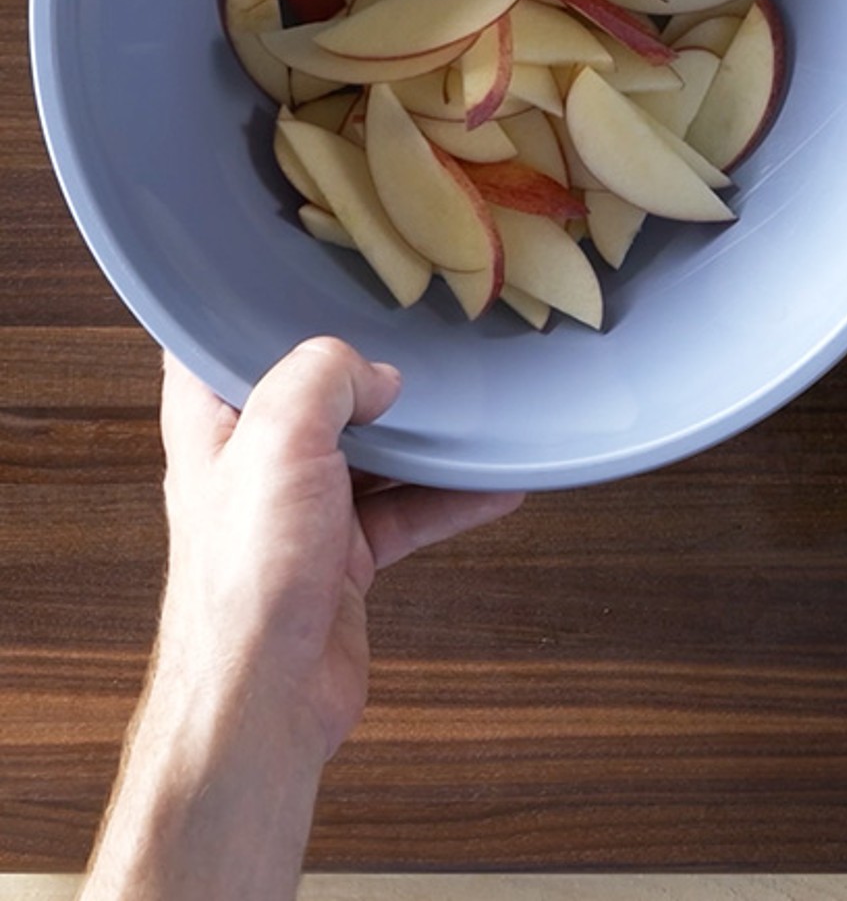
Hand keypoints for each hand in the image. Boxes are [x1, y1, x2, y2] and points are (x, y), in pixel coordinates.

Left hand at [154, 338, 523, 760]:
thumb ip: (325, 377)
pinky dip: (452, 496)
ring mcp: (300, 512)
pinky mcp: (342, 557)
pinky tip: (497, 483)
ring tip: (476, 411)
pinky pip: (407, 510)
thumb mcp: (279, 440)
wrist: (264, 701)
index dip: (259, 308)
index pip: (218, 345)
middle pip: (314, 396)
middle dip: (365, 372)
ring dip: (424, 438)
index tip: (315, 281)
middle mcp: (253, 465)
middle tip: (416, 341)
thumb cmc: (244, 583)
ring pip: (370, 452)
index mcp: (213, 425)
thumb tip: (376, 376)